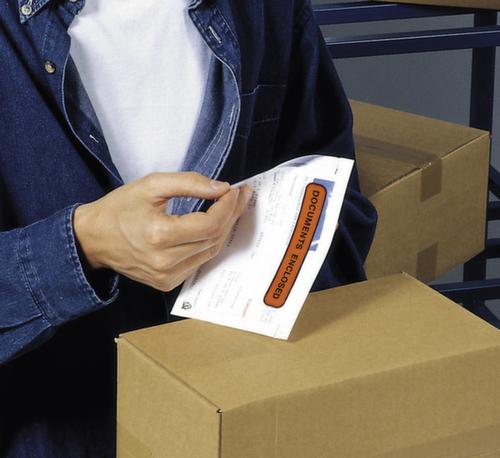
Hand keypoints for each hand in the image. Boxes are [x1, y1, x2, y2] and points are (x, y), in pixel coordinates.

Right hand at [73, 172, 250, 291]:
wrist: (93, 239)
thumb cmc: (119, 209)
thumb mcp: (151, 186)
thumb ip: (188, 183)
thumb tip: (221, 188)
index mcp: (159, 235)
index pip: (209, 224)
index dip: (228, 207)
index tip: (235, 190)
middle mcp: (165, 261)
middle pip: (214, 238)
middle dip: (231, 215)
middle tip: (240, 197)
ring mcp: (167, 277)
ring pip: (211, 252)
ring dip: (225, 229)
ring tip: (231, 209)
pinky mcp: (167, 283)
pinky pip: (199, 262)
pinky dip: (210, 243)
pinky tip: (215, 227)